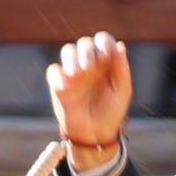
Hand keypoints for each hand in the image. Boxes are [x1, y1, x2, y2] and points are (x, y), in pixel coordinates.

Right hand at [46, 30, 132, 162]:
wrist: (94, 134)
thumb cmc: (111, 112)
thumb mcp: (122, 92)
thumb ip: (121, 70)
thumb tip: (120, 46)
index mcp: (106, 61)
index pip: (103, 41)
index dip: (103, 42)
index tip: (106, 53)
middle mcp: (89, 62)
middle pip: (84, 43)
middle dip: (86, 51)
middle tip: (89, 66)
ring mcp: (73, 72)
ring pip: (68, 52)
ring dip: (71, 58)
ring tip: (76, 74)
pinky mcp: (59, 83)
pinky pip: (53, 71)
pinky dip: (57, 75)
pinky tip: (64, 86)